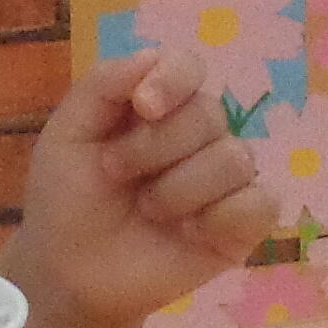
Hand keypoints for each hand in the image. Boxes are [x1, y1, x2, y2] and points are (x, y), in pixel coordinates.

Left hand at [0, 52, 278, 327]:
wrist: (68, 272)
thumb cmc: (67, 199)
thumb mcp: (68, 134)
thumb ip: (102, 86)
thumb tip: (152, 55)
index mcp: (159, 104)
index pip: (189, 67)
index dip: (173, 80)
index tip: (143, 107)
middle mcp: (199, 134)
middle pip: (210, 114)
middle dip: (155, 148)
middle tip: (117, 175)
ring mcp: (224, 180)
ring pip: (235, 158)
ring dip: (180, 188)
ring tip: (148, 211)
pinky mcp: (241, 224)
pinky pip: (260, 203)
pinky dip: (222, 216)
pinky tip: (189, 232)